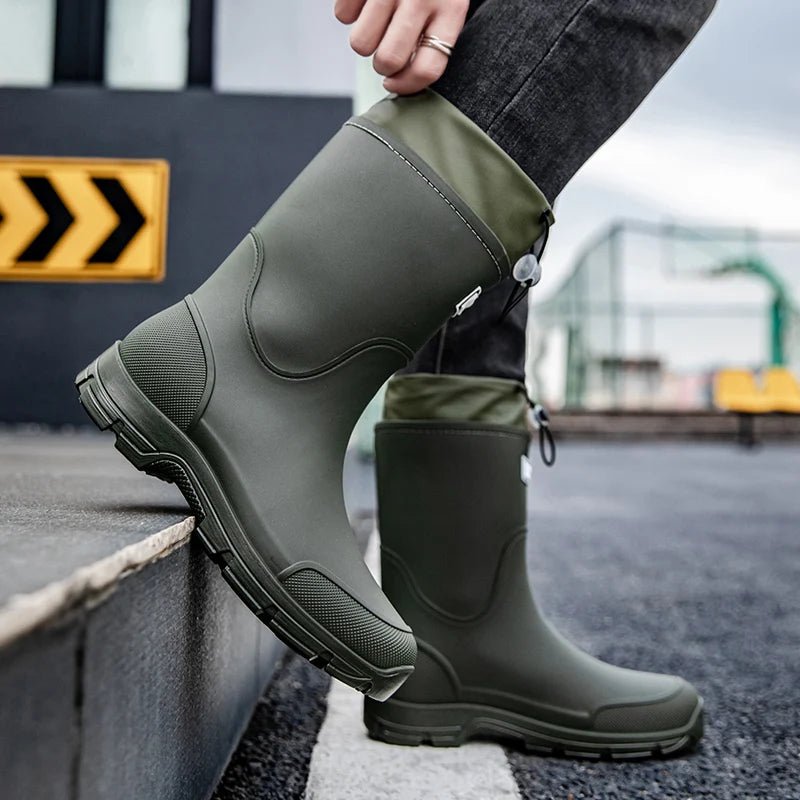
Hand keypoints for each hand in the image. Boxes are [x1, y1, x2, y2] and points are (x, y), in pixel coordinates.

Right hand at [335, 0, 468, 94]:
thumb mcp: (449, 2)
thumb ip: (433, 36)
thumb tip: (400, 78)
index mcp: (450, 10)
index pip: (428, 68)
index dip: (407, 85)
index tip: (395, 83)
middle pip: (388, 60)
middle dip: (382, 65)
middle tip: (386, 49)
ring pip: (360, 44)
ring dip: (365, 41)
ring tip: (377, 23)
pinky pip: (342, 15)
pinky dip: (349, 13)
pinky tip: (365, 0)